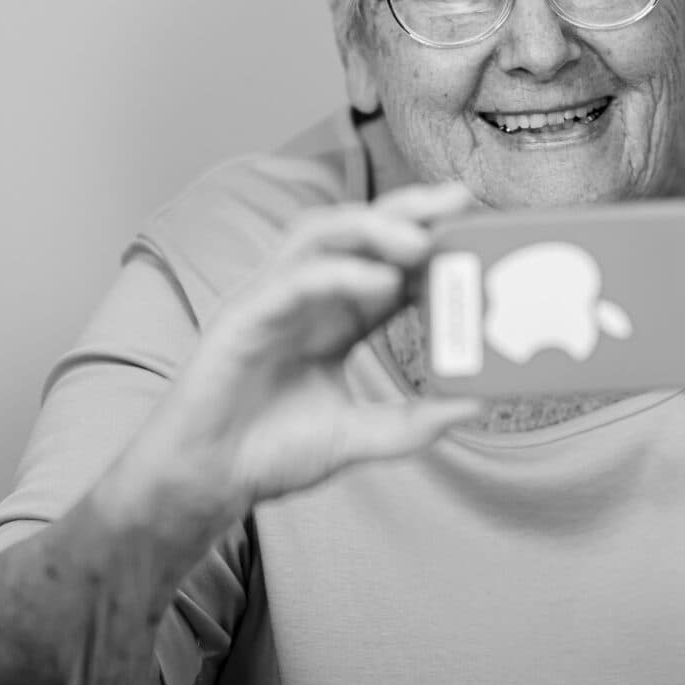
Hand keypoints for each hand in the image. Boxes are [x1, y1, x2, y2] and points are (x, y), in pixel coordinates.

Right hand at [122, 180, 483, 518]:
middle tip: (460, 203)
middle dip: (409, 210)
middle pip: (358, 232)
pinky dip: (341, 274)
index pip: (388, 265)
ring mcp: (272, 300)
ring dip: (375, 227)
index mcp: (335, 320)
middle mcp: (305, 298)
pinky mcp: (243, 316)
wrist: (205, 482)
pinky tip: (383, 283)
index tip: (479, 233)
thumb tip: (475, 405)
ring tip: (423, 240)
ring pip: (323, 235)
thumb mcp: (358, 436)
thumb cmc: (270, 453)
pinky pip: (296, 279)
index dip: (431, 244)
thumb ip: (413, 424)